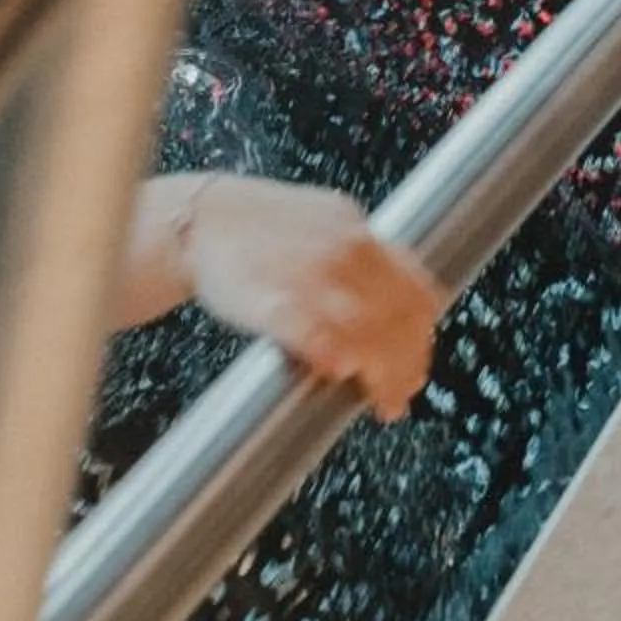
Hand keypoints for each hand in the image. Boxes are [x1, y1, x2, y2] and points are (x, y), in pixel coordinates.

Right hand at [180, 176, 446, 420]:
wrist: (198, 220)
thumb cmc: (259, 226)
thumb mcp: (329, 220)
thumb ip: (366, 255)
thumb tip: (408, 290)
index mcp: (357, 235)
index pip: (414, 290)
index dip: (422, 334)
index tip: (418, 360)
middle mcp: (342, 253)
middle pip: (398, 318)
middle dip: (407, 364)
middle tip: (401, 393)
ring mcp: (308, 277)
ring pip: (366, 332)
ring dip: (382, 372)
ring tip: (383, 400)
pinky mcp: (271, 302)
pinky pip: (312, 333)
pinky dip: (332, 354)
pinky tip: (340, 372)